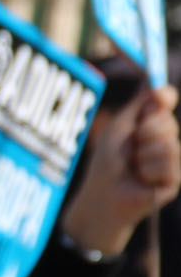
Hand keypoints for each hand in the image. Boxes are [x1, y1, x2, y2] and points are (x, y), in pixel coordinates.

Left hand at [62, 85, 180, 256]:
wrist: (103, 194)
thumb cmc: (106, 162)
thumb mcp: (119, 128)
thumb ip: (137, 106)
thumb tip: (154, 82)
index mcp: (151, 125)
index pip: (165, 102)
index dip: (164, 97)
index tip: (159, 96)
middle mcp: (164, 140)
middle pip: (168, 122)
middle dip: (145, 132)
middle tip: (131, 146)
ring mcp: (172, 160)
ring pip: (170, 143)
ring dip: (144, 154)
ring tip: (133, 166)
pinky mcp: (174, 179)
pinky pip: (169, 163)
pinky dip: (149, 169)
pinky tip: (141, 178)